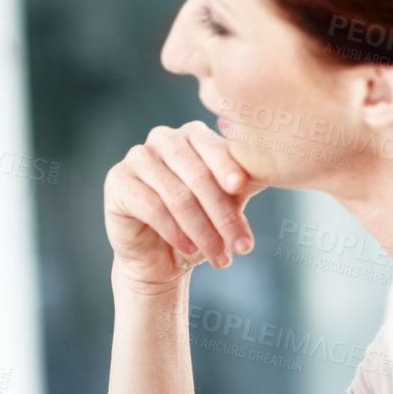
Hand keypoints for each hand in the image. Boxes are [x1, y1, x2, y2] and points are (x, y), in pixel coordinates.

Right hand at [103, 121, 262, 292]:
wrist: (160, 258)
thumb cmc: (199, 226)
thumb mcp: (229, 204)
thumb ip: (246, 184)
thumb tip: (275, 170)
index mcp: (193, 134)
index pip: (215, 149)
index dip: (229, 169)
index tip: (242, 189)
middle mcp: (163, 139)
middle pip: (198, 176)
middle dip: (222, 215)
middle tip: (242, 246)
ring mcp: (137, 157)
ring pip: (177, 196)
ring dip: (203, 231)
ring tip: (220, 256)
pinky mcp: (117, 181)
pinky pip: (151, 207)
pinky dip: (175, 231)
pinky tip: (188, 248)